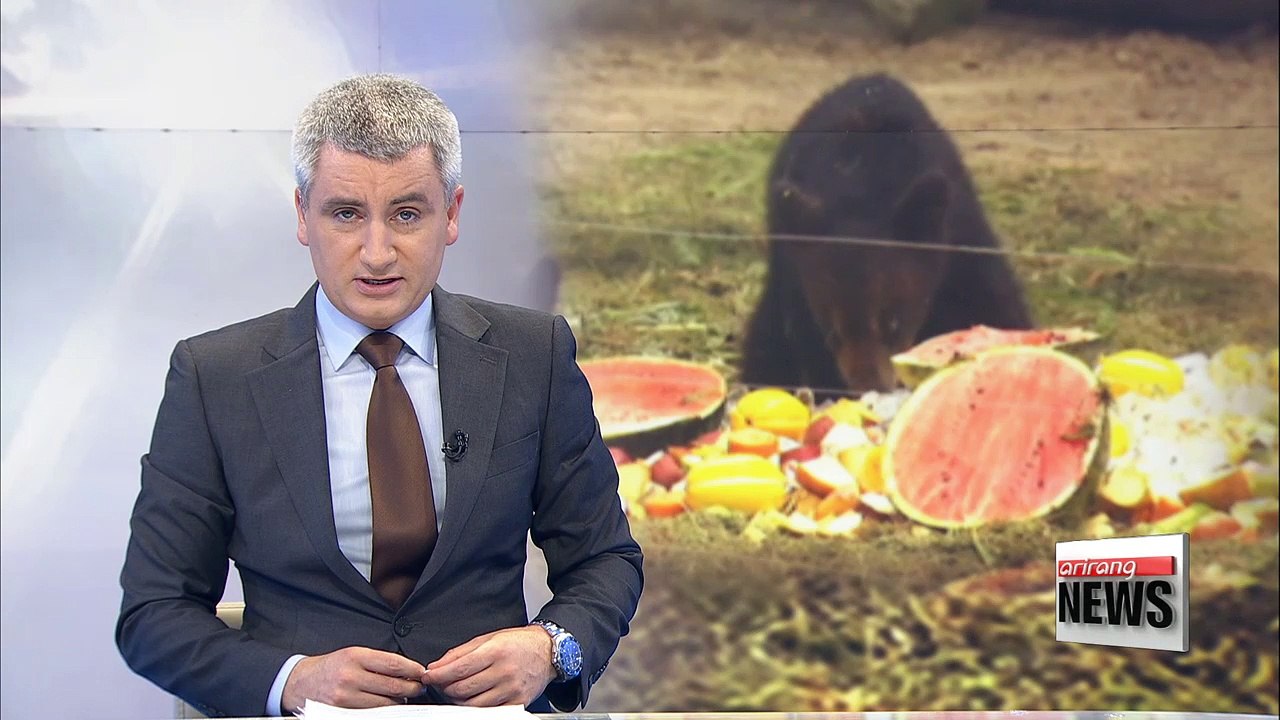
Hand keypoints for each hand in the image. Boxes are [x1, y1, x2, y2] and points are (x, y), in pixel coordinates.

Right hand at [281, 647, 426, 712]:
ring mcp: (346, 697)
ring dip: (399, 701)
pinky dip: (383, 710)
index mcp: (356, 656)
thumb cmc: (330, 667)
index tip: (422, 672)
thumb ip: (378, 661)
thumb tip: (407, 670)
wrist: (300, 682)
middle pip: (393, 686)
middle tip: (419, 687)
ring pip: (385, 704)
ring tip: (403, 696)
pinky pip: (372, 714)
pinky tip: (386, 705)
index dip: (413, 670)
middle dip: (411, 688)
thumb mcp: (352, 654)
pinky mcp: (342, 712)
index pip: (394, 664)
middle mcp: (351, 676)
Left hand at [421, 626, 556, 706]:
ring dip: (457, 700)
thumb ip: (460, 652)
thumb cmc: (518, 643)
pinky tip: (472, 699)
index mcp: (496, 651)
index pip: (459, 668)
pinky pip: (489, 712)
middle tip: (441, 684)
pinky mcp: (517, 702)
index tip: (429, 676)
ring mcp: (511, 689)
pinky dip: (475, 708)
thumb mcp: (488, 638)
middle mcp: (504, 671)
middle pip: (463, 688)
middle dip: (445, 688)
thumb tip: (437, 665)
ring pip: (473, 704)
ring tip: (456, 691)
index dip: (439, 675)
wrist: (547, 652)